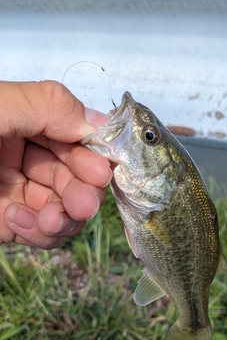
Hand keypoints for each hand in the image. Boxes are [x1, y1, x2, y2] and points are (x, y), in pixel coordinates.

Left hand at [0, 80, 111, 248]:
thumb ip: (47, 105)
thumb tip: (98, 123)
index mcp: (23, 122)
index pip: (74, 139)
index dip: (92, 156)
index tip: (103, 172)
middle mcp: (23, 157)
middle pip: (75, 177)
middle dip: (84, 193)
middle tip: (84, 204)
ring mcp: (18, 192)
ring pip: (66, 210)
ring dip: (65, 219)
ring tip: (49, 221)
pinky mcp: (11, 224)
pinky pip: (43, 233)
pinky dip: (40, 233)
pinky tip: (15, 220)